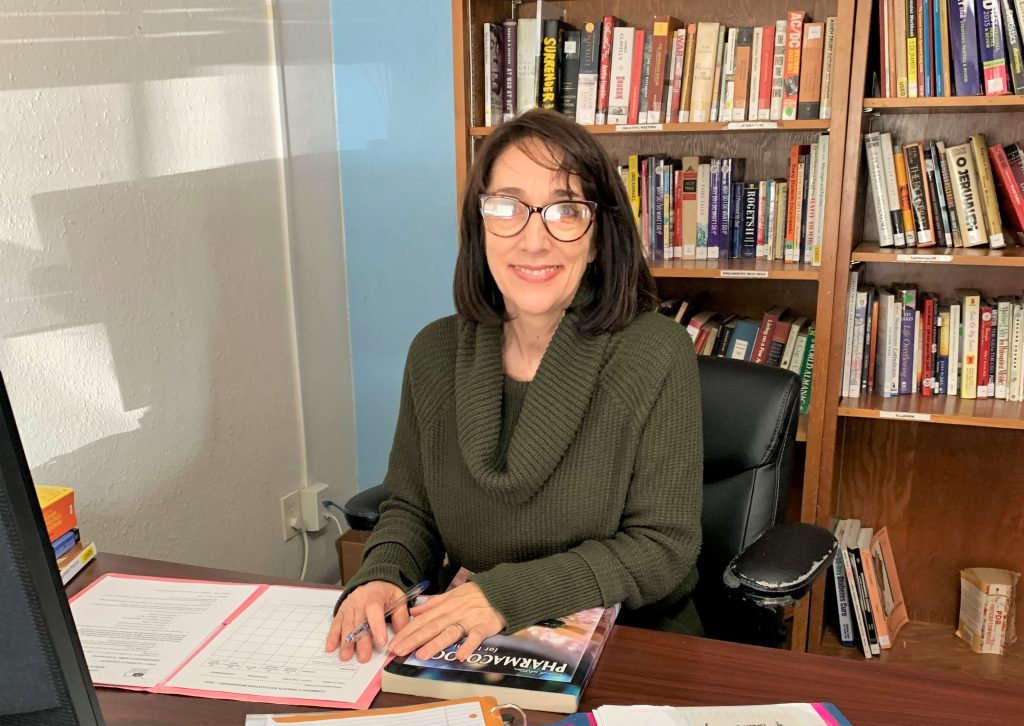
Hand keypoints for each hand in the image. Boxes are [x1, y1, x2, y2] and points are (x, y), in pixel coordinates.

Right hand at [325, 580, 407, 662]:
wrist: (373, 581)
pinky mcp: (341, 611)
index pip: (374, 610)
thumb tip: (401, 636)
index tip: (381, 643)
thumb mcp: (399, 598)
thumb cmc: (387, 593)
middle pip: (359, 622)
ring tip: (346, 656)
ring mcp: (349, 606)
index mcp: (375, 595)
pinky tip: (331, 647)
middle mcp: (359, 600)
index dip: (377, 626)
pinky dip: (332, 636)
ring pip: (346, 624)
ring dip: (345, 642)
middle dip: (361, 641)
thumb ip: (401, 616)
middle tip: (364, 658)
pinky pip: (336, 623)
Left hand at [388, 581, 504, 661]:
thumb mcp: (452, 594)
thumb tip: (414, 611)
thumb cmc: (475, 594)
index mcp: (445, 607)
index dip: (407, 631)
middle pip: (431, 627)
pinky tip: (460, 656)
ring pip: (449, 633)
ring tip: (421, 655)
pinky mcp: (484, 626)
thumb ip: (433, 604)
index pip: (422, 620)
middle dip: (413, 639)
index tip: (394, 642)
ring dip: (435, 644)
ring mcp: (468, 620)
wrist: (500, 590)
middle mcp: (453, 614)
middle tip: (398, 651)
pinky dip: (468, 646)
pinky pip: (475, 637)